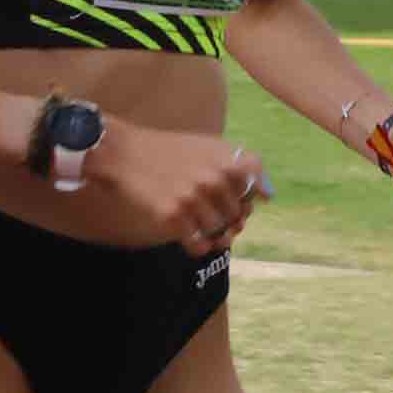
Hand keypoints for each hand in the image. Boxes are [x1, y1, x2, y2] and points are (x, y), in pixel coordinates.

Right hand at [93, 117, 266, 252]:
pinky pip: (199, 245)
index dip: (247, 200)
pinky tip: (189, 235)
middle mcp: (215, 178)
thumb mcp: (209, 146)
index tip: (233, 200)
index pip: (256, 191)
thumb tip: (268, 196)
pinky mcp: (173, 216)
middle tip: (208, 213)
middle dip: (229, 220)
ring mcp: (194, 198)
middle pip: (239, 216)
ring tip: (198, 224)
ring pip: (220, 233)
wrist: (123, 154)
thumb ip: (241, 164)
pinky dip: (198, 246)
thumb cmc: (168, 151)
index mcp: (227, 159)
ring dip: (213, 235)